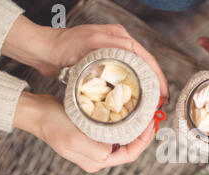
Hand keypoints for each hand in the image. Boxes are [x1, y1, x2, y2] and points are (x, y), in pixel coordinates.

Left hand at [2, 16, 168, 98]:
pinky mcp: (104, 64)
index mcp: (119, 37)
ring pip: (135, 73)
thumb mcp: (92, 42)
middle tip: (159, 101)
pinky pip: (123, 77)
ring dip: (144, 87)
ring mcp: (112, 55)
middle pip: (144, 66)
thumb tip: (134, 53)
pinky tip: (133, 98)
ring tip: (150, 102)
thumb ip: (113, 45)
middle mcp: (119, 45)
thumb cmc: (64, 45)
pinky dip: (130, 88)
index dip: (158, 76)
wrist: (44, 50)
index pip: (147, 58)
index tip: (163, 92)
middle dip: (154, 83)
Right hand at [14, 93, 155, 172]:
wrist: (37, 113)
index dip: (143, 142)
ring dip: (135, 127)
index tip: (150, 125)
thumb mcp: (74, 140)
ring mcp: (96, 144)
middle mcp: (98, 156)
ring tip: (144, 114)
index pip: (129, 155)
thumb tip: (112, 152)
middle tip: (151, 117)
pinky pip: (115, 130)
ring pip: (124, 138)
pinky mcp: (93, 133)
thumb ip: (95, 150)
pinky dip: (124, 122)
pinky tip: (129, 112)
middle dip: (142, 134)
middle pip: (129, 148)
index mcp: (97, 161)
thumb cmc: (53, 125)